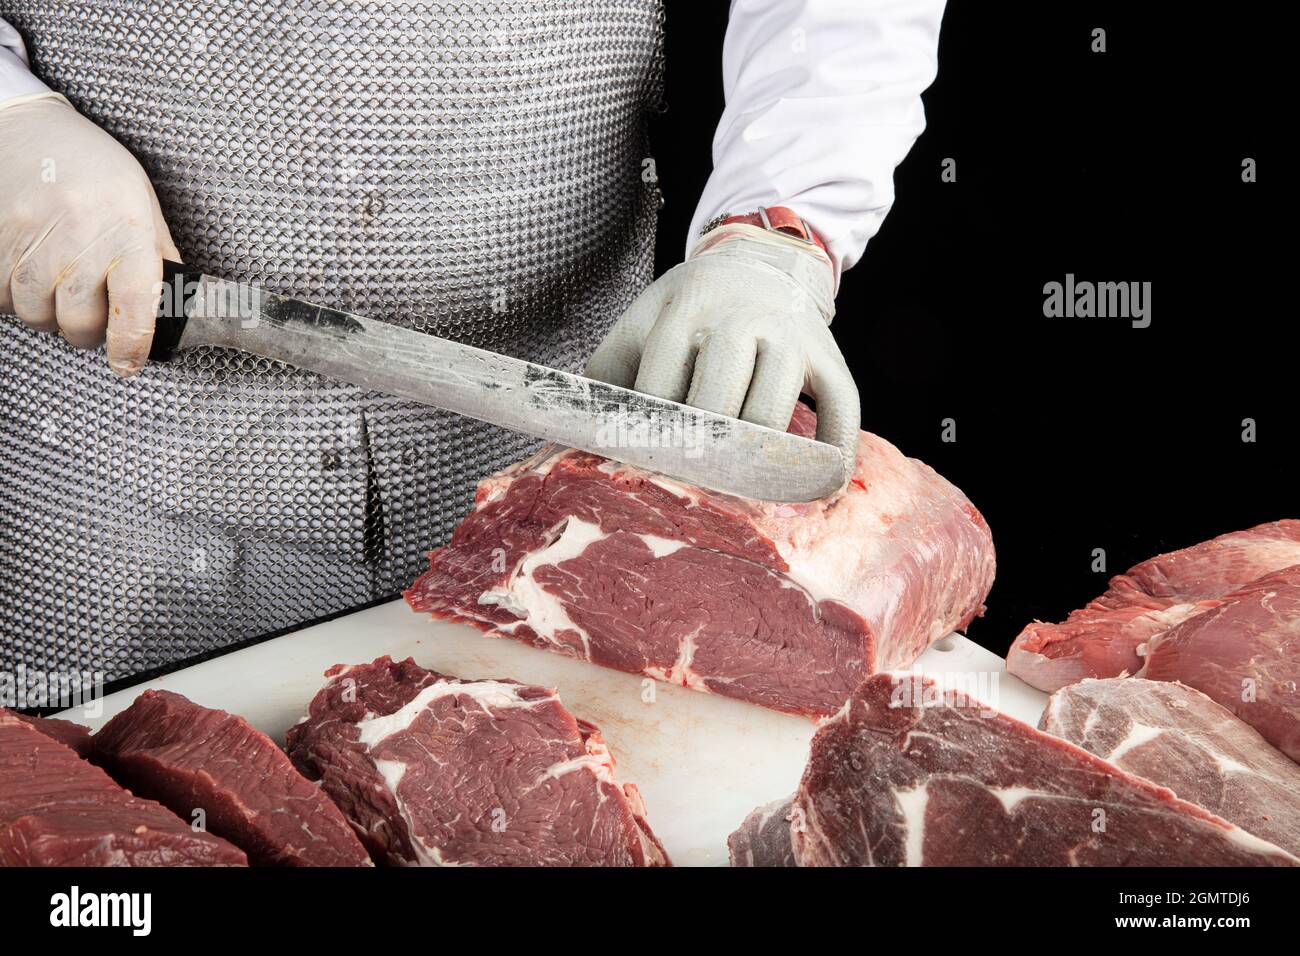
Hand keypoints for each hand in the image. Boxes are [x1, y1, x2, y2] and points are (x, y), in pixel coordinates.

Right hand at [0, 94, 178, 375]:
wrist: (30, 132)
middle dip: (87, 331)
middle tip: (94, 315)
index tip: (128, 364)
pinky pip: (2, 298)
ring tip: (61, 288)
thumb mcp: (143, 207)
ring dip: (49, 315)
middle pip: (78, 323)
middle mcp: (79, 241)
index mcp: (127, 234)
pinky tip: (32, 275)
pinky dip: (16, 298)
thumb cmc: (97, 171)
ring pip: (36, 315)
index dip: (131, 346)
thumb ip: (158, 258)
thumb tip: (178, 305)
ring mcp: (32, 242)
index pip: (135, 308)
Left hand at [586, 221, 859, 472]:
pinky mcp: (828, 355)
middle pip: (718, 407)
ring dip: (753, 462)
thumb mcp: (641, 324)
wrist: (757, 261)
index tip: (645, 470)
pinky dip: (833, 452)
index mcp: (685, 313)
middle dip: (700, 454)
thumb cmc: (689, 311)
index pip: (662, 390)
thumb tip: (580, 438)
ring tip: (738, 490)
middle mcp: (740, 320)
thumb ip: (609, 375)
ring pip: (771, 415)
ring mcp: (790, 337)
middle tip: (691, 488)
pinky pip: (841, 408)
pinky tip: (820, 487)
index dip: (651, 438)